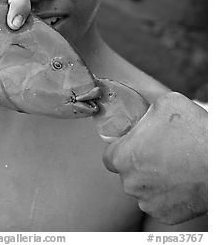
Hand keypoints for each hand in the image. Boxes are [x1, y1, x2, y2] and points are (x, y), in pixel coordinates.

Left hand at [102, 92, 207, 224]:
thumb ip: (145, 110)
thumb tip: (143, 113)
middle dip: (138, 161)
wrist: (219, 164)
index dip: (121, 147)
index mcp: (123, 157)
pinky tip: (179, 179)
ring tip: (173, 163)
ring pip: (143, 188)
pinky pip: (159, 201)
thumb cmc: (193, 132)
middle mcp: (130, 183)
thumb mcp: (165, 103)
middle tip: (158, 149)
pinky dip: (166, 193)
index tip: (133, 142)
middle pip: (126, 172)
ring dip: (152, 178)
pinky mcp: (165, 216)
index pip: (109, 155)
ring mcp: (148, 202)